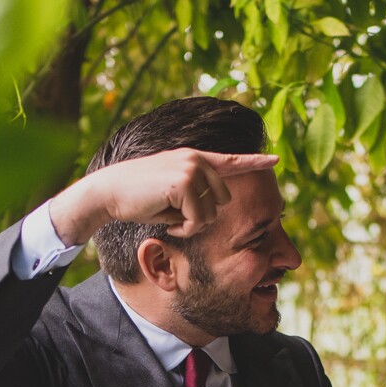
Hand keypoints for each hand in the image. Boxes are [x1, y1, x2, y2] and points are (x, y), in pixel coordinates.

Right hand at [47, 148, 278, 246]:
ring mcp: (192, 168)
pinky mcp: (184, 182)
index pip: (231, 160)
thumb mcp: (171, 191)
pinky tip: (164, 219)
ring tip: (166, 214)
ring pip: (211, 214)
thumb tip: (214, 210)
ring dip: (190, 224)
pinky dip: (182, 228)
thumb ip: (194, 193)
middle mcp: (197, 159)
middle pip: (224, 201)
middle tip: (174, 215)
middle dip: (202, 217)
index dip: (255, 162)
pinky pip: (197, 220)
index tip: (276, 159)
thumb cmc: (138, 197)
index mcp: (195, 158)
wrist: (109, 191)